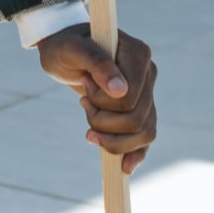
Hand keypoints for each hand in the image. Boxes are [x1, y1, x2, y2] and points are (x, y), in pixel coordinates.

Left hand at [36, 24, 156, 174]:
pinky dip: (135, 153)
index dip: (104, 102)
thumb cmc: (66, 46)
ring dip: (111, 137)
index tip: (84, 88)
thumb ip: (96, 62)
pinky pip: (146, 138)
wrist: (65, 52)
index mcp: (137, 53)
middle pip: (136, 117)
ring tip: (89, 123)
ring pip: (143, 132)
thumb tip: (120, 91)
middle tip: (83, 102)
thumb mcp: (72, 49)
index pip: (131, 96)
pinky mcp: (141, 109)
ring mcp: (147, 93)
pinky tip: (123, 166)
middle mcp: (148, 73)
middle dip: (103, 120)